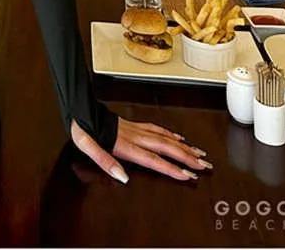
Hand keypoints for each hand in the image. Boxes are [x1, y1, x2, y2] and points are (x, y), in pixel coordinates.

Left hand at [70, 117, 211, 182]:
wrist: (79, 106)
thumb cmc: (82, 127)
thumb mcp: (86, 145)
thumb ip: (104, 161)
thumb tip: (122, 177)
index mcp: (124, 144)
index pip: (152, 159)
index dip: (170, 168)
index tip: (188, 176)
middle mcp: (133, 135)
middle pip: (165, 147)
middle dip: (186, 157)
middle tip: (205, 166)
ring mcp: (134, 128)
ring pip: (164, 137)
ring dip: (183, 146)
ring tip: (199, 153)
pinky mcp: (131, 124)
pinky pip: (155, 128)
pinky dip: (170, 133)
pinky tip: (178, 137)